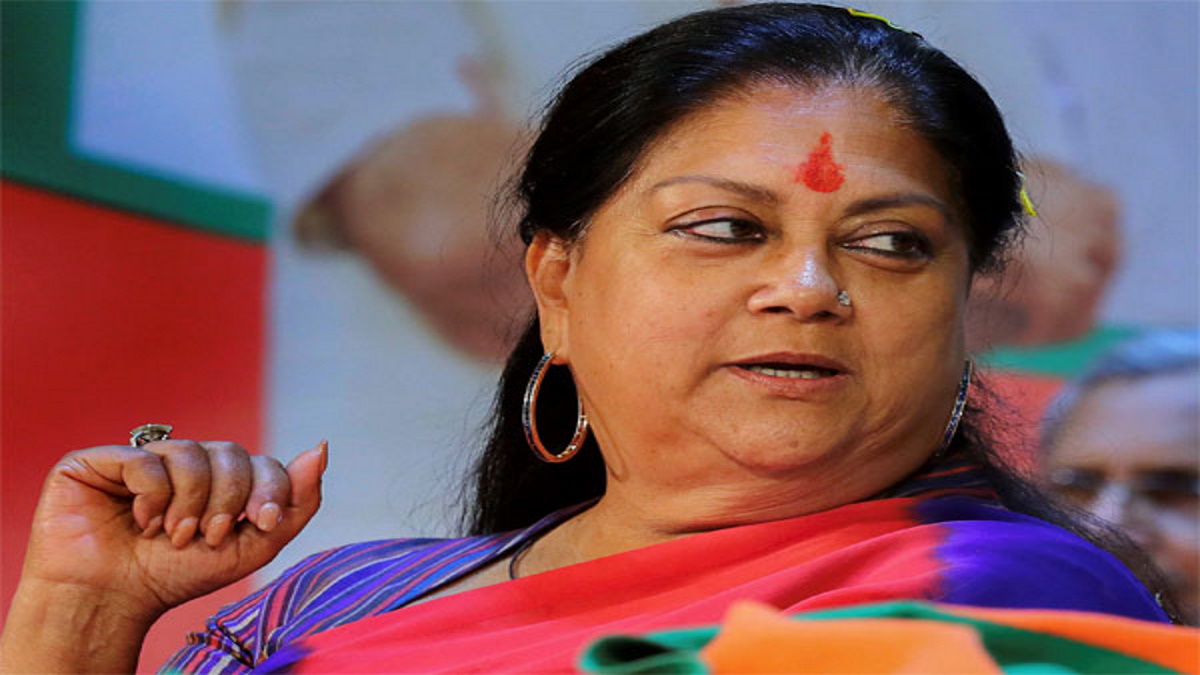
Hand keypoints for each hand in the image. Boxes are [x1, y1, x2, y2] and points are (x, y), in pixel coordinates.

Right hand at [17, 439, 326, 621]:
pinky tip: (141, 522)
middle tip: (206, 537)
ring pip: (193, 453)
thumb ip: (293, 503)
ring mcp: (144, 456)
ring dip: (190, 503)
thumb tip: (321, 448)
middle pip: (232, 454)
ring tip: (172, 535)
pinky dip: (153, 496)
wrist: (111, 601)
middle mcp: (184, 461)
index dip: (268, 489)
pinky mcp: (101, 459)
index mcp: (220, 480)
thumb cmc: (177, 576)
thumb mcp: (250, 547)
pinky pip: (147, 458)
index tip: (260, 522)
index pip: (262, 463)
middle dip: (228, 500)